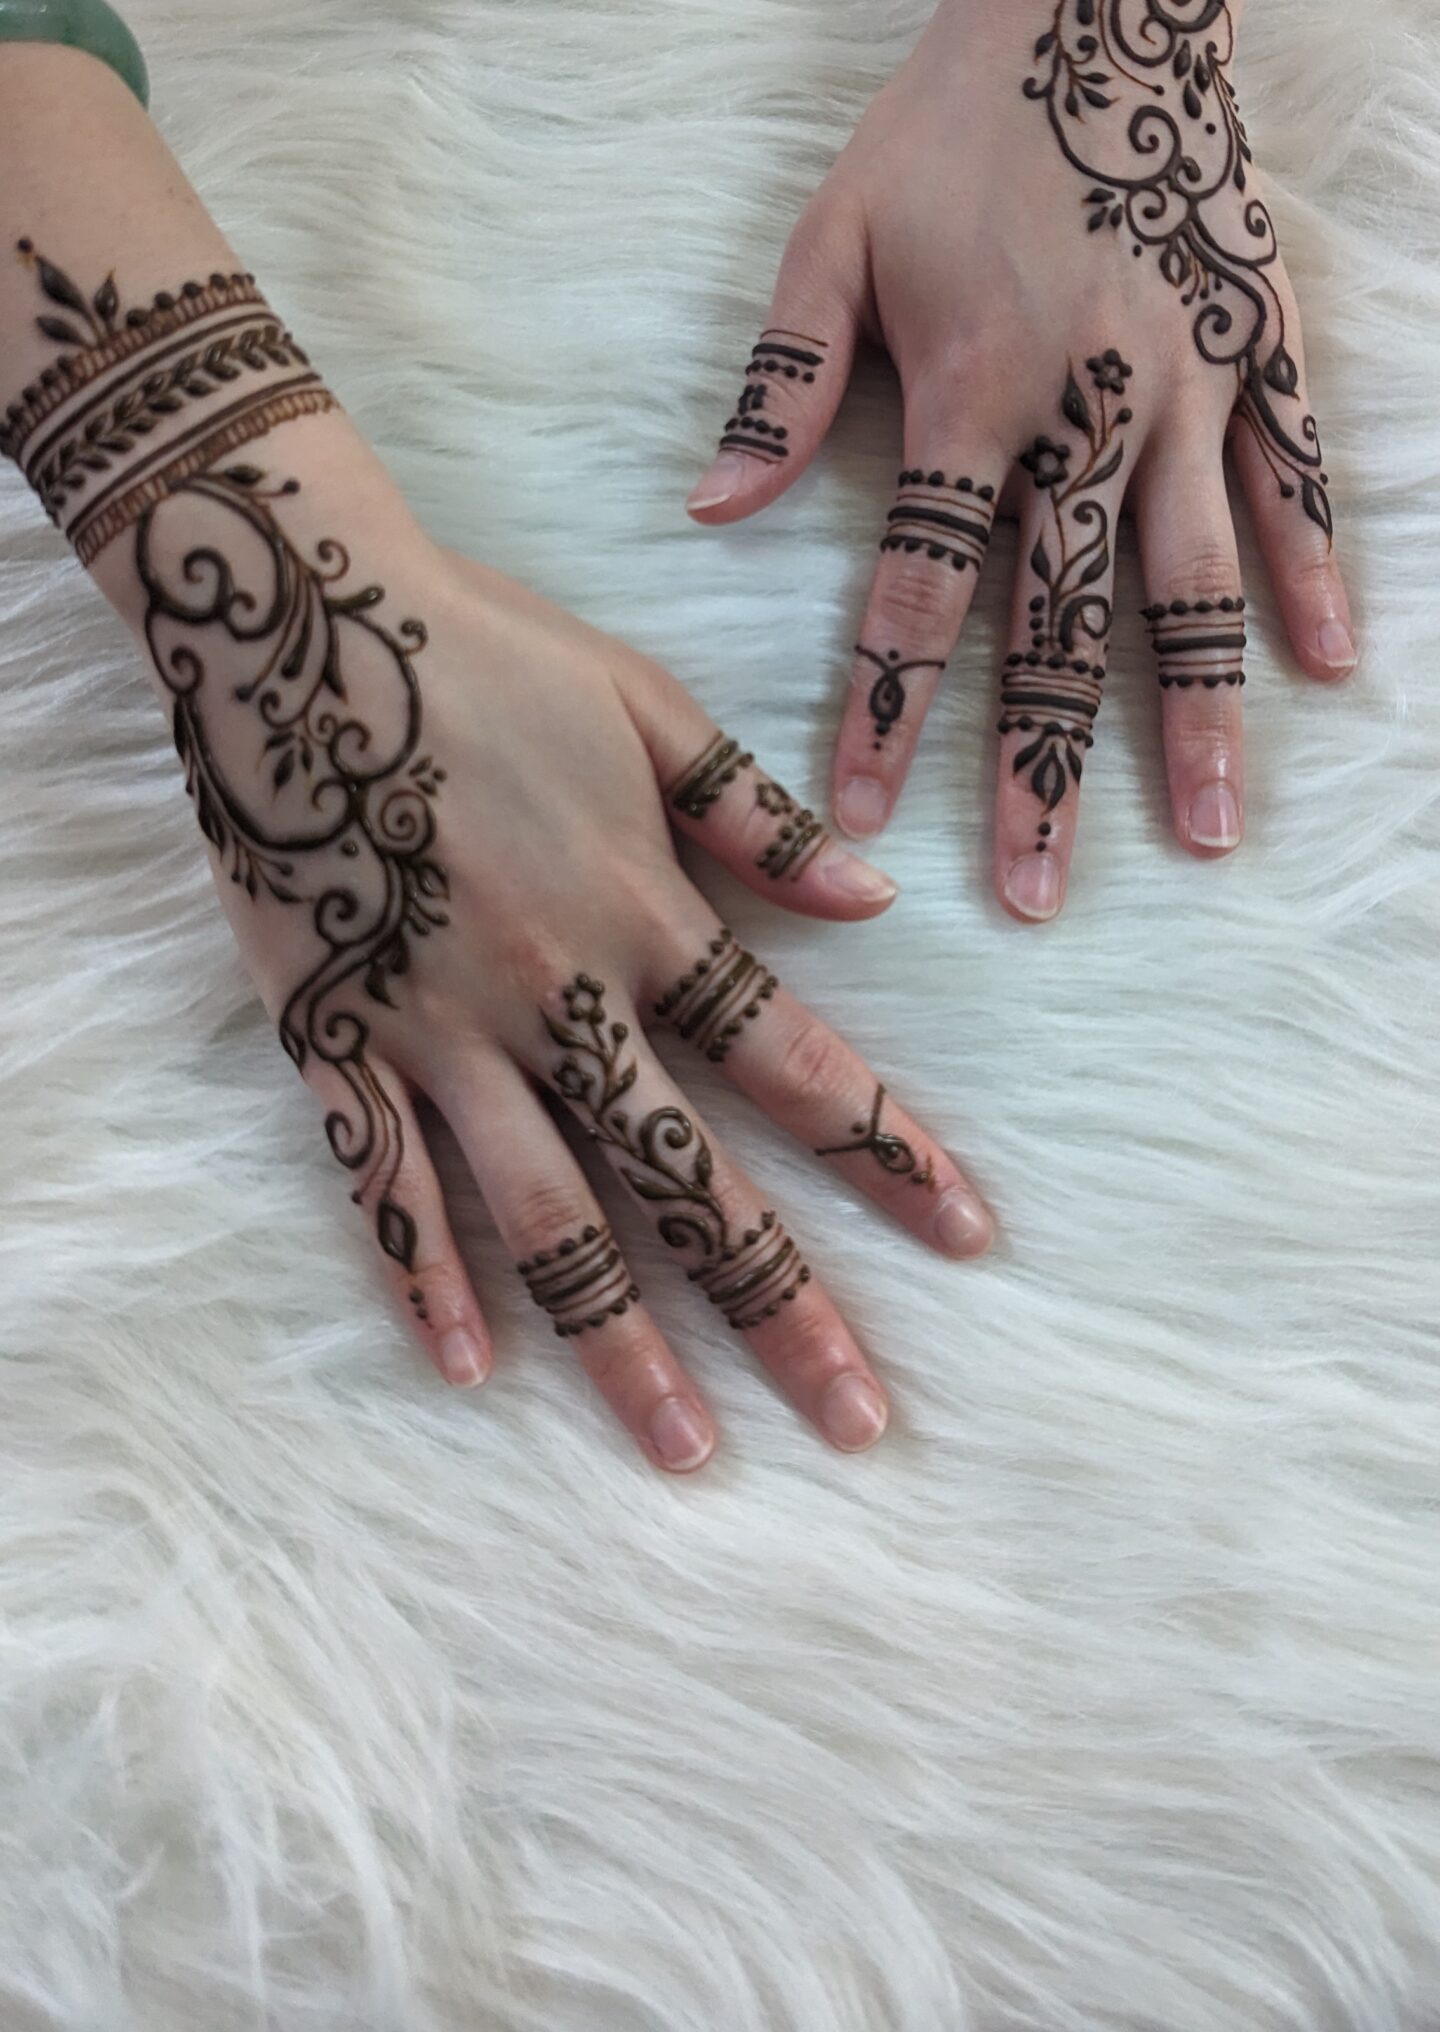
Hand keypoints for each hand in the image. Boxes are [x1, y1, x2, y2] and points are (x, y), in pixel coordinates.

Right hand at [129, 423, 993, 1469]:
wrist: (289, 610)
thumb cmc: (480, 646)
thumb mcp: (644, 703)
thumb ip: (755, 817)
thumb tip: (876, 904)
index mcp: (642, 908)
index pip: (793, 1058)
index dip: (887, 1149)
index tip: (970, 1235)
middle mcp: (553, 992)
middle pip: (686, 1174)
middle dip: (782, 1303)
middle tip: (857, 1420)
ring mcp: (437, 1026)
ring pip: (543, 1214)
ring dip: (620, 1340)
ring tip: (683, 1449)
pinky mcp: (331, 1034)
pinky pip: (379, 1180)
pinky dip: (421, 1276)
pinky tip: (471, 1369)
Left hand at [686, 0, 1356, 922]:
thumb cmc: (945, 119)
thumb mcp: (830, 234)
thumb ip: (782, 385)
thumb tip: (710, 512)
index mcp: (969, 389)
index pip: (921, 589)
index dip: (889, 713)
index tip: (865, 824)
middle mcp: (1086, 407)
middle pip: (1068, 623)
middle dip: (1047, 768)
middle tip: (1041, 896)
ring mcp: (1189, 383)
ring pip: (1196, 579)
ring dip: (1200, 715)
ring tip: (1209, 835)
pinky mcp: (1262, 345)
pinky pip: (1295, 477)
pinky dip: (1311, 572)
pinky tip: (1326, 669)